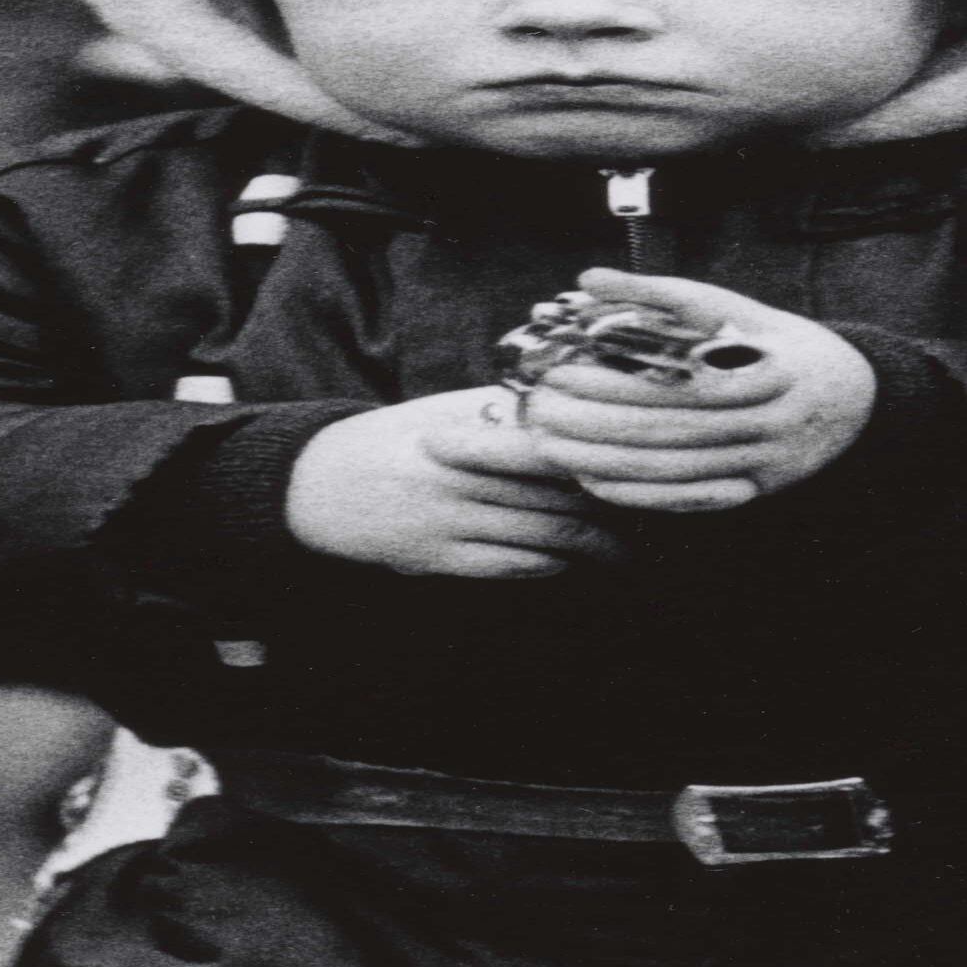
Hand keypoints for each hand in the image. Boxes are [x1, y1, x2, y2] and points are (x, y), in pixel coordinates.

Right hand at [282, 388, 617, 578]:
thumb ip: (499, 408)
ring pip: (543, 534)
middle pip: (557, 493)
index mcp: (466, 431)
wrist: (320, 486)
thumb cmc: (393, 441)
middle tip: (645, 513)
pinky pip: (510, 566)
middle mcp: (460, 475)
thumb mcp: (440, 411)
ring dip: (590, 546)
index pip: (549, 446)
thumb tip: (567, 400)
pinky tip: (570, 563)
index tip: (634, 464)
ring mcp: (450, 520)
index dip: (598, 459)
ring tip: (622, 550)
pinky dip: (549, 565)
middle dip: (608, 508)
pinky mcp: (439, 559)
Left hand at [511, 269, 876, 513]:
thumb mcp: (734, 308)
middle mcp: (772, 423)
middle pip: (671, 430)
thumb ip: (660, 294)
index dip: (618, 381)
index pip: (682, 381)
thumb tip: (588, 279)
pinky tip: (593, 480)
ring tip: (553, 445)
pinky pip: (689, 501)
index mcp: (770, 368)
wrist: (857, 399)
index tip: (565, 371)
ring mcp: (765, 464)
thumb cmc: (779, 344)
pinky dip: (638, 493)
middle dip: (597, 425)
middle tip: (542, 412)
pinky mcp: (756, 493)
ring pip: (674, 470)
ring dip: (606, 462)